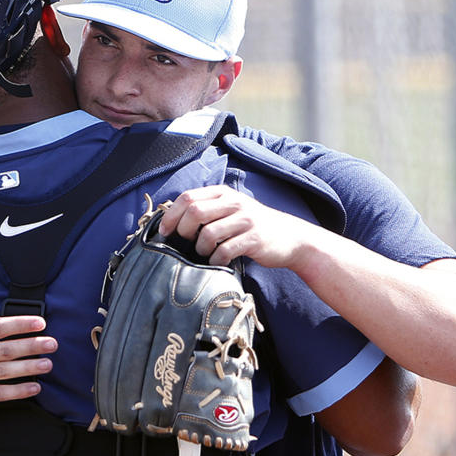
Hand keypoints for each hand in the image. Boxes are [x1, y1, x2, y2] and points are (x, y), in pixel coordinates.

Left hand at [157, 186, 312, 269]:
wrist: (291, 238)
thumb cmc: (252, 227)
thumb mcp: (231, 210)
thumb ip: (208, 210)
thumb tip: (172, 222)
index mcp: (224, 193)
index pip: (188, 197)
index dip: (171, 215)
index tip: (164, 231)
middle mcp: (234, 203)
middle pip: (194, 212)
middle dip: (183, 231)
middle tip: (185, 244)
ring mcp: (245, 220)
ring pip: (207, 233)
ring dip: (199, 248)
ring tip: (204, 253)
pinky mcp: (253, 238)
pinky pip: (225, 250)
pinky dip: (215, 259)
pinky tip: (218, 261)